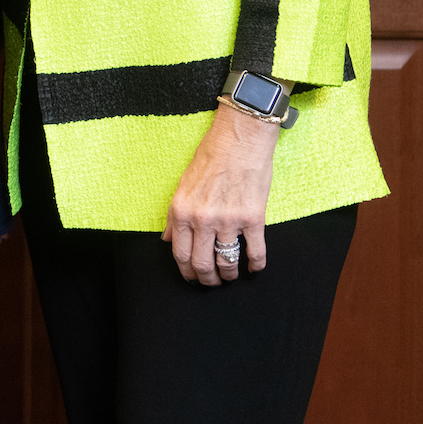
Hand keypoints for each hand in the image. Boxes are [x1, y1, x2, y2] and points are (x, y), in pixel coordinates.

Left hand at [164, 103, 278, 285]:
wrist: (239, 140)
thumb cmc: (210, 157)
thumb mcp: (182, 185)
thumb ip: (175, 216)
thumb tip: (167, 240)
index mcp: (181, 211)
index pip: (180, 254)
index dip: (187, 272)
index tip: (193, 279)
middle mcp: (202, 219)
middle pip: (202, 264)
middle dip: (208, 280)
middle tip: (213, 282)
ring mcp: (228, 221)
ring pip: (227, 262)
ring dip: (229, 275)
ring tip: (231, 276)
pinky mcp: (253, 218)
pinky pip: (255, 252)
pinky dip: (255, 266)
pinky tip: (254, 269)